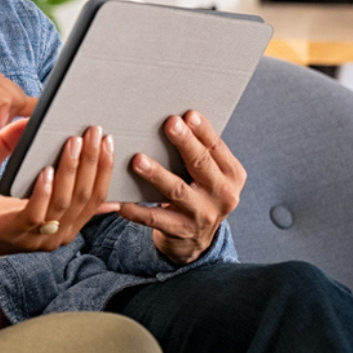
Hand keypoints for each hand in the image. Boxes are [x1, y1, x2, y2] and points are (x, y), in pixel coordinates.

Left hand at [0, 126, 117, 253]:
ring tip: (72, 142)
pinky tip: (46, 170)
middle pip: (84, 196)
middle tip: (93, 132)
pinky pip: (35, 212)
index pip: (98, 196)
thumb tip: (110, 197)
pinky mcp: (16, 232)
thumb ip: (73, 200)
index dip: (105, 168)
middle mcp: (61, 234)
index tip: (108, 140)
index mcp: (71, 226)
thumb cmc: (11, 212)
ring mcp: (40, 236)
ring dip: (70, 169)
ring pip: (63, 201)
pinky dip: (43, 190)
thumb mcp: (46, 205)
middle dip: (91, 162)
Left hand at [118, 110, 245, 264]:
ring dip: (157, 174)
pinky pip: (155, 218)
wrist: (196, 238)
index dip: (203, 131)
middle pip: (201, 165)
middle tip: (170, 124)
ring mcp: (202, 215)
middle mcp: (222, 195)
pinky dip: (136, 210)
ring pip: (177, 191)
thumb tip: (175, 117)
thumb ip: (198, 150)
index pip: (216, 148)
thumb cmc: (197, 191)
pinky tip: (121, 201)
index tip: (189, 114)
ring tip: (138, 160)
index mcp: (231, 174)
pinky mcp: (181, 231)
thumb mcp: (208, 173)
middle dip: (185, 143)